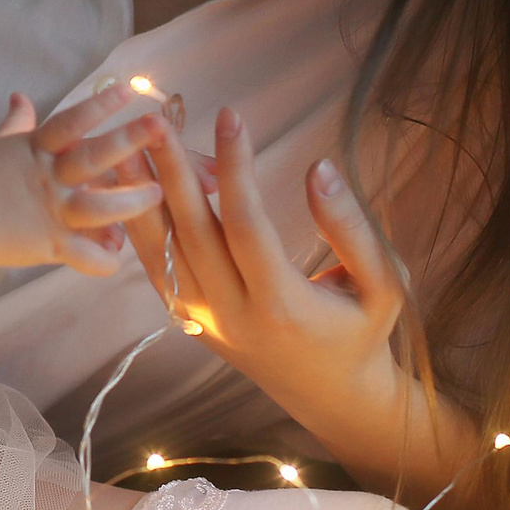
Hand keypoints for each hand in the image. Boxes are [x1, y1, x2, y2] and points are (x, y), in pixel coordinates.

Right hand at [0, 83, 164, 275]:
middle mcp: (48, 178)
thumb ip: (15, 123)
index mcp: (34, 151)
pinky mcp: (48, 243)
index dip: (99, 105)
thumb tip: (21, 97)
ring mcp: (50, 211)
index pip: (71, 121)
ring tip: (156, 192)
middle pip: (95, 156)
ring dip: (131, 200)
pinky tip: (118, 258)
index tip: (126, 89)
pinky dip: (102, 259)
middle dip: (128, 139)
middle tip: (159, 126)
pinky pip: (84, 255)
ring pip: (100, 206)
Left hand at [125, 105, 406, 418]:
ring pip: (162, 251)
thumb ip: (352, 229)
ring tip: (127, 142)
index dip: (236, 168)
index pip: (247, 226)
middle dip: (171, 172)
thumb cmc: (361, 332)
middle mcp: (233, 314)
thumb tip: (320, 170)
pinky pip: (155, 268)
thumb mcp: (382, 285)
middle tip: (156, 119)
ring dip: (142, 194)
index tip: (230, 115)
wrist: (330, 394)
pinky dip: (139, 226)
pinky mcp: (189, 319)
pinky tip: (127, 186)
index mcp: (282, 306)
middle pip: (191, 234)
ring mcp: (204, 319)